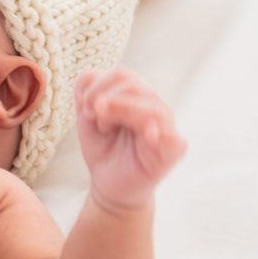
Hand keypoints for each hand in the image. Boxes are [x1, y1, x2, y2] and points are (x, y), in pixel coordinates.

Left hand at [74, 68, 186, 210]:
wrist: (110, 184)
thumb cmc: (104, 147)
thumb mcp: (87, 117)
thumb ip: (86, 91)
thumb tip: (91, 74)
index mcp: (137, 96)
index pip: (122, 75)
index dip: (98, 86)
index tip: (84, 108)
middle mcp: (154, 106)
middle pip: (134, 85)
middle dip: (104, 97)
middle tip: (92, 117)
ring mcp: (166, 126)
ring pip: (151, 106)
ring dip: (120, 110)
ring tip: (104, 126)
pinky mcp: (174, 149)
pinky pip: (173, 136)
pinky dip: (160, 132)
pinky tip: (148, 135)